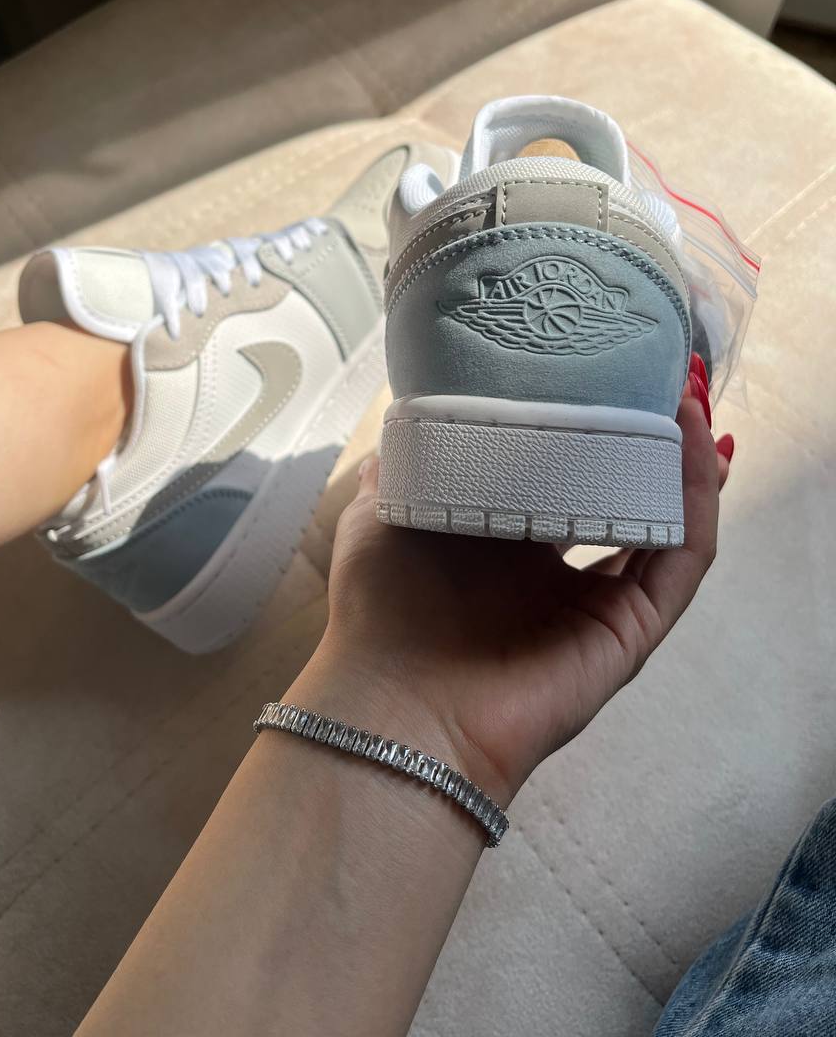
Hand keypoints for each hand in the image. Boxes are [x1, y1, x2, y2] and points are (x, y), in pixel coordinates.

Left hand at [319, 384, 731, 803]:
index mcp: (502, 542)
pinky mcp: (631, 631)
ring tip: (690, 396)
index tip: (600, 369)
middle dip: (646, 438)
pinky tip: (698, 444)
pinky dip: (697, 501)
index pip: (561, 476)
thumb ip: (400, 469)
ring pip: (665, 522)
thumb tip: (411, 416)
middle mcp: (556, 570)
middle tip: (660, 374)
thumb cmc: (383, 610)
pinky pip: (682, 559)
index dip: (587, 427)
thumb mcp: (378, 516)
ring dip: (685, 460)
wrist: (396, 707)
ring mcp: (599, 603)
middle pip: (623, 494)